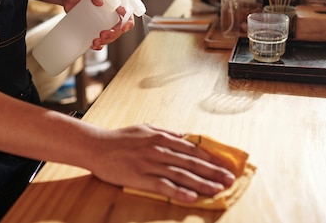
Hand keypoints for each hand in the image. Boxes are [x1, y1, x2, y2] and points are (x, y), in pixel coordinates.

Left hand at [61, 0, 135, 49]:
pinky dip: (98, 45)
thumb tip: (100, 2)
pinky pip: (99, 39)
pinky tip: (93, 45)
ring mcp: (101, 21)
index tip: (123, 28)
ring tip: (95, 42)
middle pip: (119, 28)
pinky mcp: (92, 27)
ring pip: (110, 35)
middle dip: (113, 34)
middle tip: (102, 35)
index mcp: (112, 2)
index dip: (128, 21)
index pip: (126, 13)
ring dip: (106, 41)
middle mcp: (109, 13)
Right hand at [88, 124, 234, 203]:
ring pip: (181, 175)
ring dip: (202, 183)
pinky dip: (179, 191)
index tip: (225, 166)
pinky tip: (192, 197)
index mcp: (161, 137)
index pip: (192, 148)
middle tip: (229, 180)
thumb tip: (184, 137)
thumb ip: (165, 133)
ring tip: (217, 190)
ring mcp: (150, 164)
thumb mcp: (145, 128)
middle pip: (191, 162)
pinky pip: (163, 186)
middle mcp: (158, 149)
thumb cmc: (120, 138)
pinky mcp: (140, 177)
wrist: (96, 146)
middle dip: (213, 172)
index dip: (210, 158)